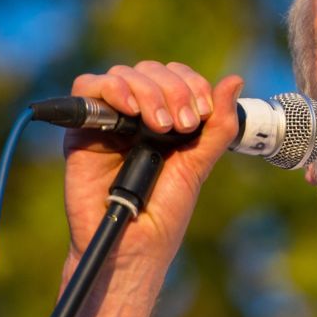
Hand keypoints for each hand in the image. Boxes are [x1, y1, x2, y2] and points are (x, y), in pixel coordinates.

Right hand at [59, 60, 242, 316]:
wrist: (132, 246)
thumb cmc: (163, 213)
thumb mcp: (198, 164)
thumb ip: (218, 126)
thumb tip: (234, 80)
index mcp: (166, 119)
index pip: (177, 76)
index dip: (192, 84)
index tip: (202, 113)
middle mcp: (137, 115)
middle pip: (152, 70)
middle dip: (175, 89)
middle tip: (184, 125)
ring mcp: (109, 120)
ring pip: (124, 74)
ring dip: (149, 91)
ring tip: (162, 126)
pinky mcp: (81, 130)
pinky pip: (87, 87)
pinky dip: (113, 89)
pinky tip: (132, 112)